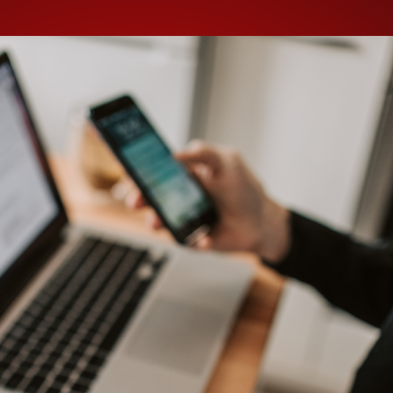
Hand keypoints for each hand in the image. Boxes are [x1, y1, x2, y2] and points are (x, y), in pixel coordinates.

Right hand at [116, 140, 290, 262]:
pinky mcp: (190, 238)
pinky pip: (183, 240)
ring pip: (159, 220)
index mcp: (184, 174)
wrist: (261, 222)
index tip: (130, 173)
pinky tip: (206, 238)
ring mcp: (183, 217)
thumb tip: (174, 154)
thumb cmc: (244, 189)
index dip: (139, 171)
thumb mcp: (227, 162)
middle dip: (138, 198)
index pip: (155, 170)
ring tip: (158, 223)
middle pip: (149, 196)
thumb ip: (203, 153)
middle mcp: (179, 195)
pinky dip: (193, 240)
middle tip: (136, 201)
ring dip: (156, 221)